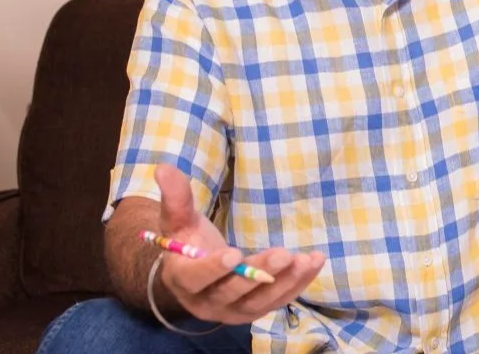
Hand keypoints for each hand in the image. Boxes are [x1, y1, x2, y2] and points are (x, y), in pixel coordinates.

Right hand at [154, 163, 327, 324]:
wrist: (197, 273)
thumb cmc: (188, 242)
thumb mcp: (179, 220)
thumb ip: (175, 197)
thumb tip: (164, 167)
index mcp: (182, 279)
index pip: (195, 277)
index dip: (213, 268)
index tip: (234, 253)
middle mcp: (206, 302)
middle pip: (232, 292)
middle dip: (258, 273)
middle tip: (283, 253)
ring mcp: (233, 310)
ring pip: (260, 301)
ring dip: (285, 281)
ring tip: (305, 260)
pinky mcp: (256, 310)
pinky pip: (279, 300)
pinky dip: (298, 284)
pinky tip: (314, 262)